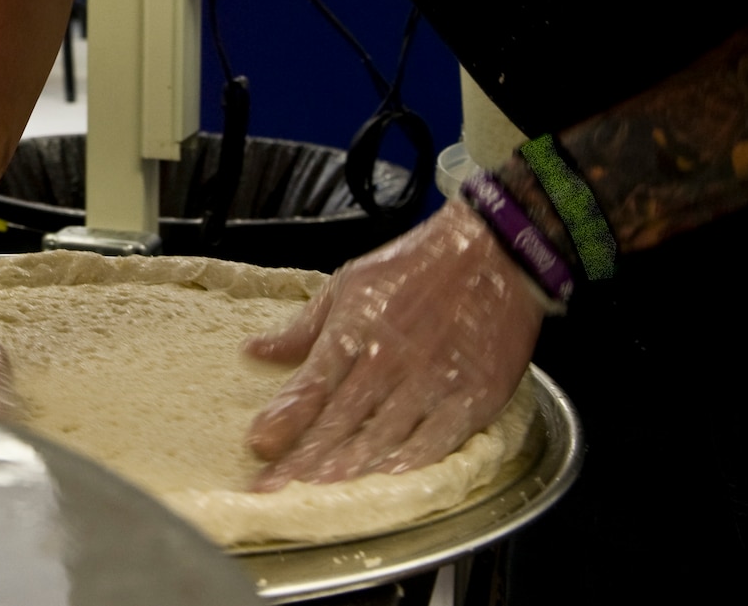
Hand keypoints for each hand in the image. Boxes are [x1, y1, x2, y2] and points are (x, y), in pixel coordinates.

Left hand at [244, 201, 543, 489]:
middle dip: (303, 458)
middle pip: (341, 420)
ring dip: (349, 468)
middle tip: (273, 488)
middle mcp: (390, 360)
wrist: (492, 252)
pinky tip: (387, 481)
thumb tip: (255, 352)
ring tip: (317, 494)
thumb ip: (303, 328)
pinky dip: (411, 463)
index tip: (259, 445)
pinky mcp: (473, 397)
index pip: (312, 385)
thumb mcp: (348, 283)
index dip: (285, 419)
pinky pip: (438, 440)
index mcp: (355, 330)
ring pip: (383, 436)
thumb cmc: (417, 265)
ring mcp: (433, 381)